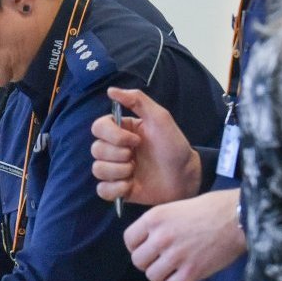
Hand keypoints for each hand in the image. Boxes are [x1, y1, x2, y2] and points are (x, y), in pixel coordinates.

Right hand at [90, 88, 202, 205]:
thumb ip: (137, 100)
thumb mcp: (160, 117)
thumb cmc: (174, 146)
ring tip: (135, 171)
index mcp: (121, 131)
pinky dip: (115, 189)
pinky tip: (130, 186)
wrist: (185, 176)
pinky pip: (102, 190)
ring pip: (97, 169)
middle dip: (118, 155)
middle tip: (137, 157)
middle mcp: (116, 149)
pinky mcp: (118, 189)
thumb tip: (111, 90)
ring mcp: (116, 170)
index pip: (98, 128)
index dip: (113, 135)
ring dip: (118, 171)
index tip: (136, 140)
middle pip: (96, 149)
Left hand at [123, 189, 245, 280]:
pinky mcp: (191, 272)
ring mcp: (175, 256)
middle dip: (149, 262)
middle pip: (138, 261)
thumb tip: (149, 240)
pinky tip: (184, 276)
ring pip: (152, 276)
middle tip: (162, 259)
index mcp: (155, 218)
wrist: (240, 218)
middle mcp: (161, 237)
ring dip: (162, 274)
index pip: (129, 240)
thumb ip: (160, 224)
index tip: (148, 248)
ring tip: (175, 268)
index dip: (137, 246)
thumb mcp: (177, 207)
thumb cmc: (212, 208)